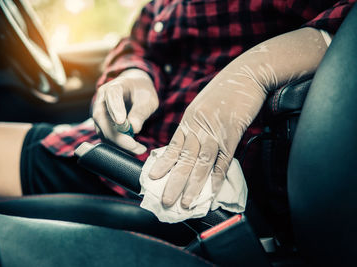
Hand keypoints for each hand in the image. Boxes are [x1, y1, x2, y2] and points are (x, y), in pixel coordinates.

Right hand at [92, 69, 158, 153]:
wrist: (134, 90)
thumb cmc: (141, 92)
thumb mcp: (148, 99)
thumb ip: (140, 112)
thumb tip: (134, 129)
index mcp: (114, 87)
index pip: (112, 96)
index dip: (114, 108)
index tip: (120, 121)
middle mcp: (102, 100)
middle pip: (102, 118)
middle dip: (118, 136)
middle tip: (135, 146)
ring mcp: (99, 114)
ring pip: (102, 131)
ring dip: (120, 144)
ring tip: (139, 148)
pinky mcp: (101, 126)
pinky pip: (106, 138)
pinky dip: (119, 146)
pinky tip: (133, 147)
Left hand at [149, 27, 328, 207]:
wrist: (246, 74)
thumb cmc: (224, 89)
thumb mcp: (202, 105)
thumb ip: (194, 124)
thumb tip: (189, 143)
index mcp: (188, 120)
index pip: (173, 147)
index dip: (163, 164)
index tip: (152, 178)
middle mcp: (198, 127)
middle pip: (183, 159)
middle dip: (173, 182)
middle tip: (165, 200)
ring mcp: (215, 131)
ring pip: (201, 163)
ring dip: (193, 185)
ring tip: (185, 203)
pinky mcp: (232, 133)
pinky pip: (224, 160)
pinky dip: (218, 176)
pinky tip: (212, 190)